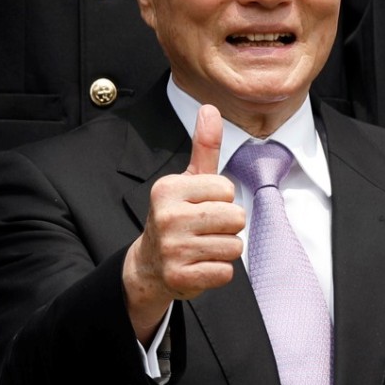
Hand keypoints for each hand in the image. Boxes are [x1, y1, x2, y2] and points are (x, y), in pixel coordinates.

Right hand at [122, 105, 244, 341]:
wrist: (148, 264)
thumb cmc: (176, 215)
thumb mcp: (187, 180)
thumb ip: (204, 146)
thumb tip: (210, 107)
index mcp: (167, 189)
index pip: (227, 189)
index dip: (222, 200)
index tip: (200, 206)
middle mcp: (166, 217)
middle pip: (236, 218)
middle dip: (228, 225)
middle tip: (204, 229)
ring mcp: (171, 248)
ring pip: (234, 246)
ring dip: (224, 249)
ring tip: (201, 247)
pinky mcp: (180, 277)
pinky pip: (226, 271)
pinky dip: (217, 271)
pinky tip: (198, 265)